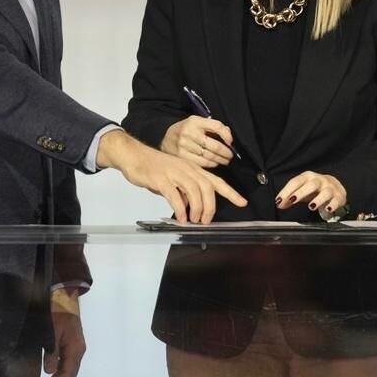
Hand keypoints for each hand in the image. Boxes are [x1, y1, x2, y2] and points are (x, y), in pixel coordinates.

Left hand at [40, 296, 85, 376]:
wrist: (65, 297)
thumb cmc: (59, 311)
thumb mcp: (52, 330)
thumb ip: (51, 351)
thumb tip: (48, 371)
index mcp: (76, 349)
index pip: (67, 375)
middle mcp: (77, 352)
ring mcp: (74, 349)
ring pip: (67, 372)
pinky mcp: (69, 347)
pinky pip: (64, 365)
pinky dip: (56, 375)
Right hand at [97, 130, 246, 222]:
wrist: (134, 156)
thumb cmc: (154, 168)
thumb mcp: (174, 178)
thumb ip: (184, 191)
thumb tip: (191, 208)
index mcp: (192, 169)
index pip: (216, 181)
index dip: (230, 192)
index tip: (242, 202)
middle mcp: (187, 169)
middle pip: (207, 187)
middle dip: (210, 207)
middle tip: (206, 221)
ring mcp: (174, 173)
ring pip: (194, 191)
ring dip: (197, 209)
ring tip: (194, 220)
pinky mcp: (161, 179)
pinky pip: (175, 195)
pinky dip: (180, 208)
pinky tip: (181, 217)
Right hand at [161, 115, 234, 168]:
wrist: (165, 138)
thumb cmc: (185, 131)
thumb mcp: (197, 123)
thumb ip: (212, 126)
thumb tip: (228, 135)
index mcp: (194, 121)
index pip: (217, 126)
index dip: (227, 135)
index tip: (230, 141)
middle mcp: (189, 132)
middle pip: (214, 145)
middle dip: (226, 152)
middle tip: (230, 155)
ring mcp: (184, 146)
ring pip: (209, 156)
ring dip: (220, 159)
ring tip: (225, 160)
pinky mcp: (181, 157)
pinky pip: (201, 163)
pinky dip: (211, 164)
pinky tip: (214, 163)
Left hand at [277, 171, 347, 217]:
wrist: (335, 187)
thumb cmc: (315, 189)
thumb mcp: (301, 191)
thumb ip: (289, 197)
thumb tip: (279, 204)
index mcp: (307, 177)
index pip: (296, 182)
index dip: (287, 191)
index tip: (279, 200)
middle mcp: (319, 180)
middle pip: (311, 185)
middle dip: (301, 192)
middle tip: (292, 200)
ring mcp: (330, 188)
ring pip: (325, 192)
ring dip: (318, 199)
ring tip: (311, 207)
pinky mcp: (339, 196)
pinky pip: (337, 200)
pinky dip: (333, 205)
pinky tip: (328, 209)